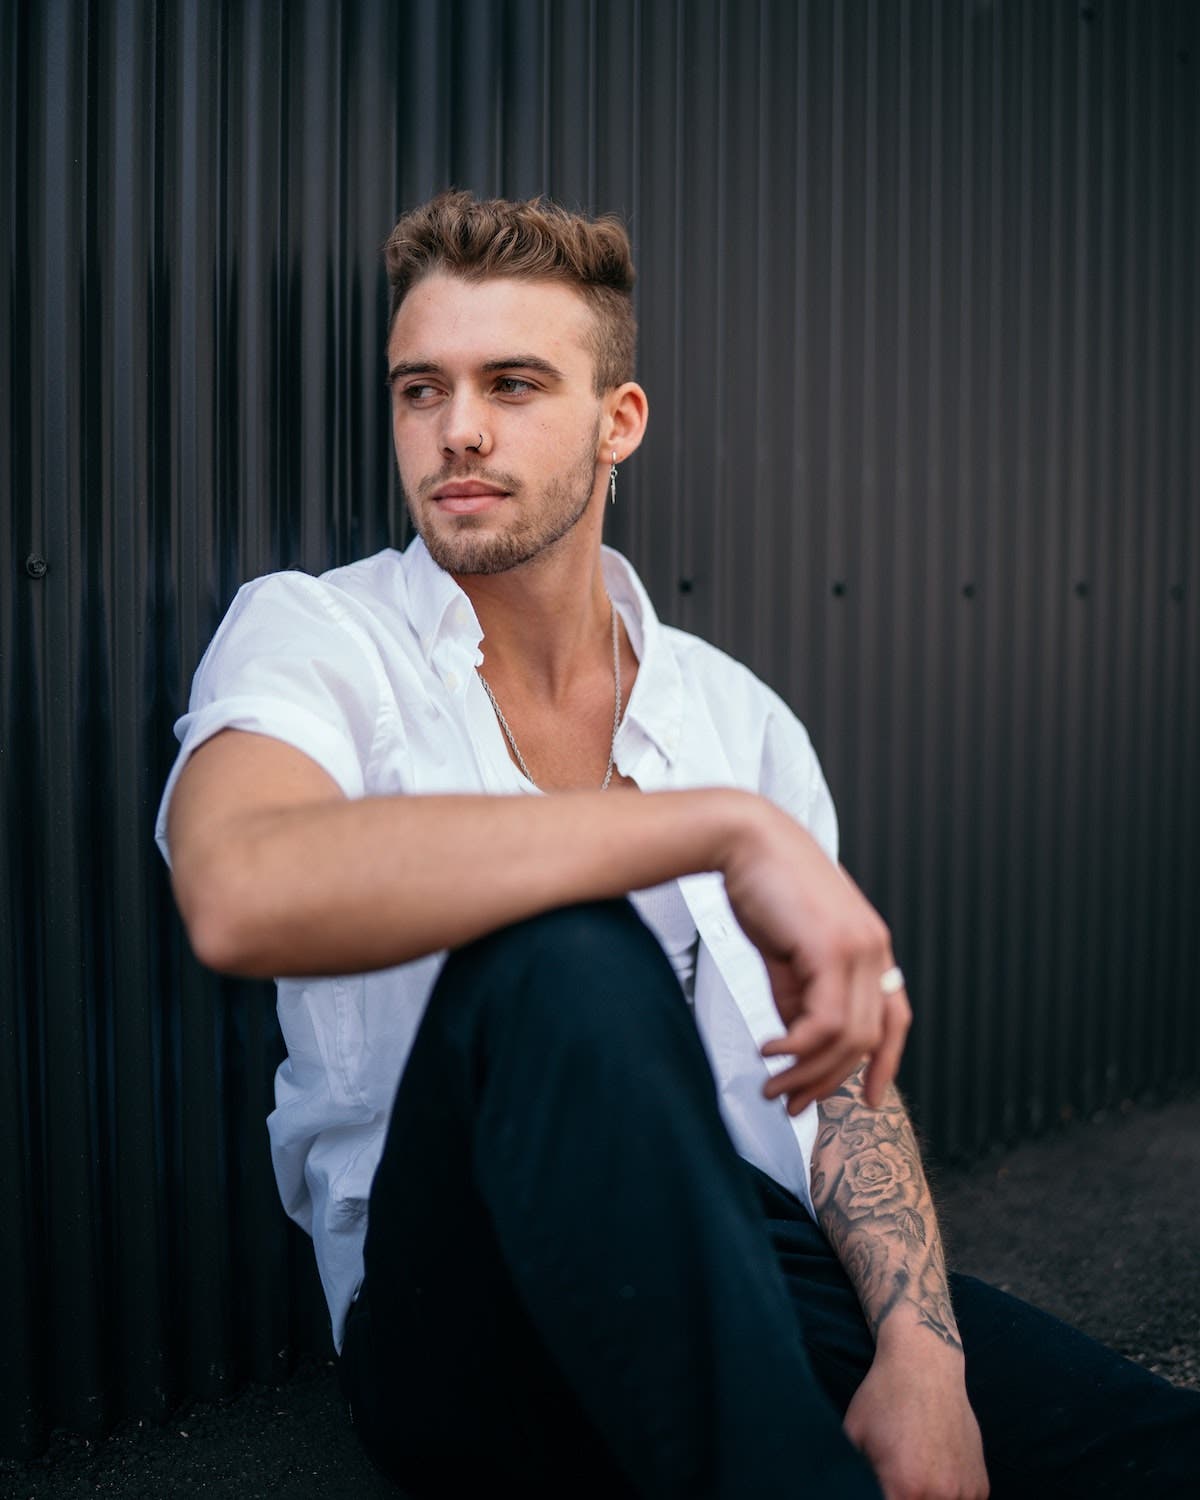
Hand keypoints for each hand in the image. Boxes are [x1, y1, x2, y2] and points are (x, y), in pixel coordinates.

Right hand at [719, 801, 910, 1111]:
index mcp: (871, 947)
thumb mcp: (787, 952)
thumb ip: (799, 996)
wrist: (744, 838)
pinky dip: (797, 1048)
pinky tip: (767, 1052)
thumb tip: (799, 1045)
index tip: (869, 1100)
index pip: (895, 1017)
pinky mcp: (831, 949)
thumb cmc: (763, 887)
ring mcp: (858, 948)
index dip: (887, 1063)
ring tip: (771, 1087)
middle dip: (828, 1081)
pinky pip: (825, 1021)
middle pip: (866, 1039)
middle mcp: (874, 949)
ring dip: (807, 1073)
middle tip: (790, 1103)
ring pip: (847, 1037)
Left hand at [843, 1347, 988, 1499]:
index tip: (884, 1486)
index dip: (885, 1497)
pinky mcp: (980, 1483)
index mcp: (904, 1488)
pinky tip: (939, 1473)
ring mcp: (964, 1490)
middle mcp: (939, 1494)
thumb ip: (858, 1474)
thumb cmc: (884, 1395)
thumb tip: (859, 1487)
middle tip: (899, 1480)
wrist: (925, 1365)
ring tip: (920, 1476)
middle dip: (908, 1499)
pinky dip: (953, 1497)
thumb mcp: (855, 1435)